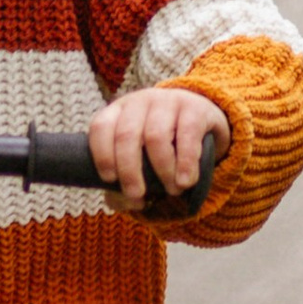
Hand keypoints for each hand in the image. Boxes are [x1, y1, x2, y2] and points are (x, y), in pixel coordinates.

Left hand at [87, 87, 230, 211]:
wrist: (202, 120)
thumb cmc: (160, 144)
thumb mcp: (139, 157)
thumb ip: (126, 179)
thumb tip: (131, 202)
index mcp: (118, 111)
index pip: (100, 128)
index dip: (102, 155)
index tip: (110, 180)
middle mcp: (140, 102)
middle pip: (126, 135)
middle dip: (129, 170)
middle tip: (137, 195)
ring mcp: (167, 101)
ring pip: (156, 136)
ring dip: (162, 170)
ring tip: (172, 191)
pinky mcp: (195, 107)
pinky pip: (187, 135)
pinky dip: (186, 163)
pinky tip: (185, 181)